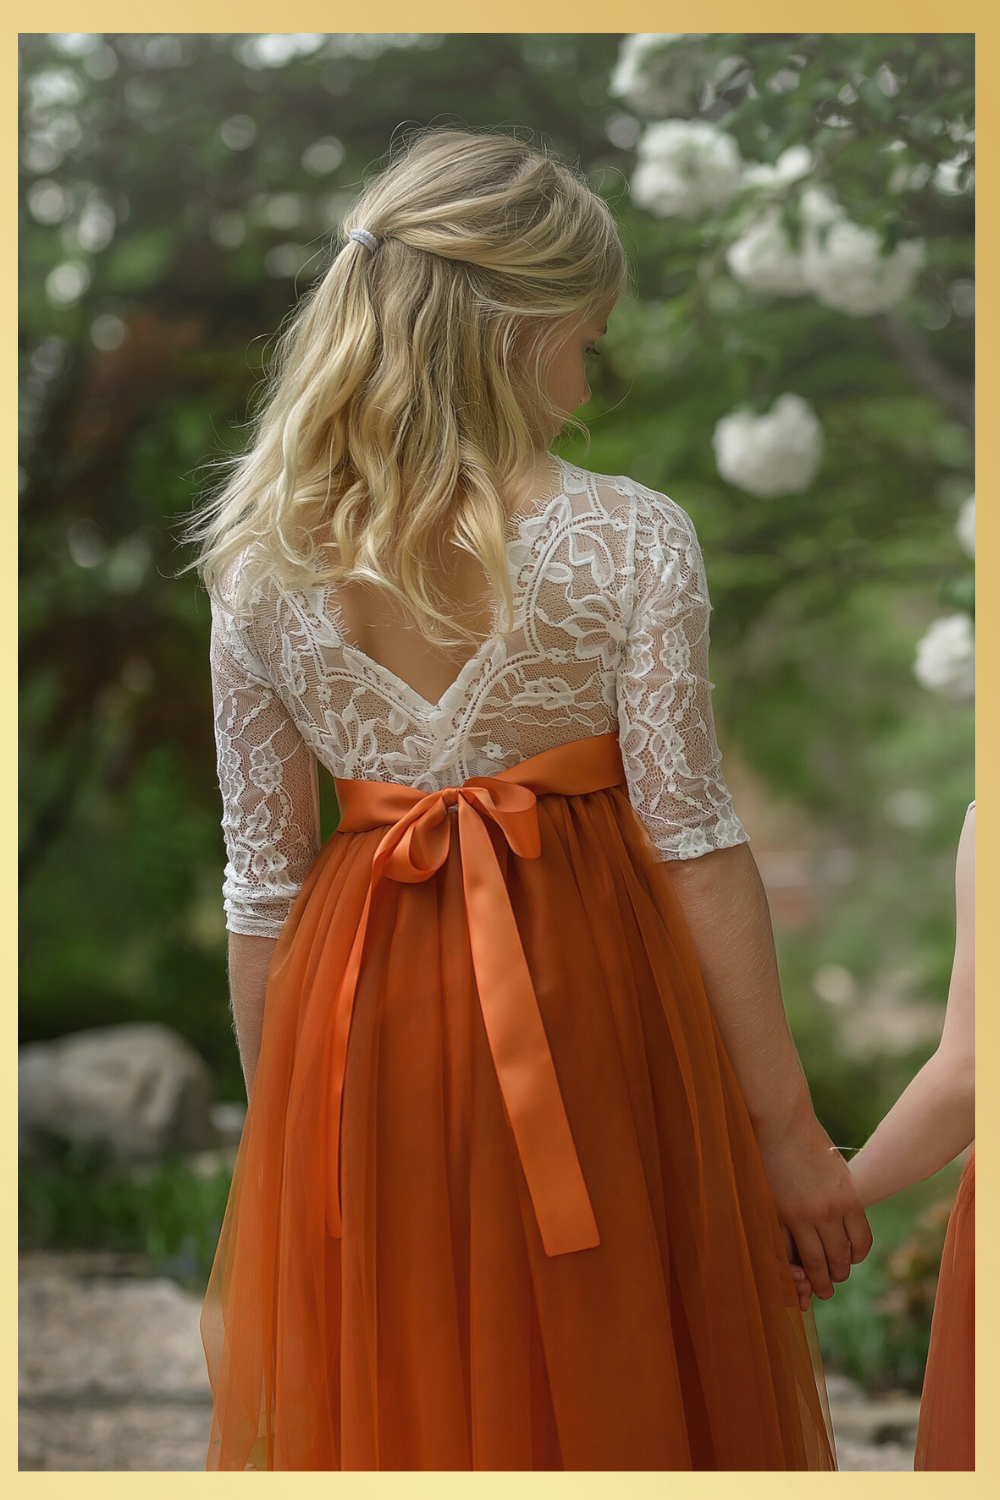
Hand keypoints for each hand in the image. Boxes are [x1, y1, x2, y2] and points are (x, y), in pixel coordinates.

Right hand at [757, 1116, 872, 1300]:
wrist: (782, 1123)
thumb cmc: (809, 1140)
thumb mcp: (837, 1170)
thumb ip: (843, 1198)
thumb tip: (844, 1222)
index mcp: (848, 1199)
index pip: (860, 1243)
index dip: (856, 1256)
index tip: (851, 1258)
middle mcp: (828, 1212)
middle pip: (839, 1258)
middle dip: (838, 1274)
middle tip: (834, 1280)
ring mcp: (800, 1215)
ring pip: (814, 1262)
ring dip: (818, 1280)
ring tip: (818, 1288)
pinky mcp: (777, 1213)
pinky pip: (786, 1249)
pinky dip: (790, 1263)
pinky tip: (793, 1267)